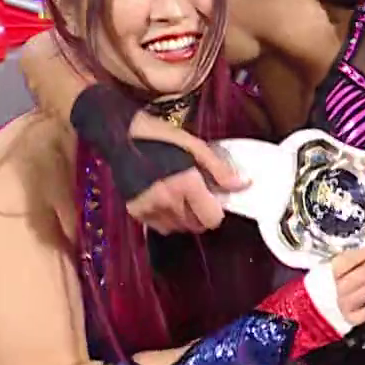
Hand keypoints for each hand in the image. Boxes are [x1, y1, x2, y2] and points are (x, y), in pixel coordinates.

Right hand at [123, 112, 250, 233]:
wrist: (120, 135)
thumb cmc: (162, 136)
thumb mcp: (195, 146)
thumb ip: (220, 169)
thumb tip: (243, 185)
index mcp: (185, 184)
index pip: (211, 219)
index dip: (216, 211)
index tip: (213, 198)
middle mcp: (168, 201)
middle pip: (196, 226)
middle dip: (201, 214)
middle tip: (197, 196)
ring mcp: (149, 208)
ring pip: (178, 229)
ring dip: (184, 218)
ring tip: (180, 197)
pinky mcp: (135, 211)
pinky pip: (159, 227)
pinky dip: (166, 219)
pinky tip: (164, 200)